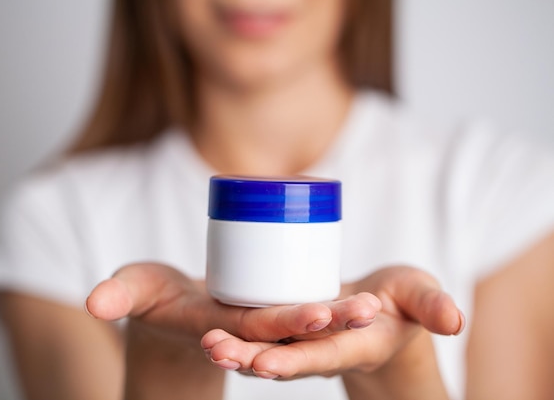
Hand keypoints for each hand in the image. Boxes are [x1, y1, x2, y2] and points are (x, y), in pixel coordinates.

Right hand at [85, 262, 381, 343]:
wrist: (170, 306)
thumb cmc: (148, 295)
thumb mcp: (133, 288)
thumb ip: (118, 293)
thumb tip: (93, 303)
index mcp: (218, 326)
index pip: (254, 328)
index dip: (282, 322)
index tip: (314, 314)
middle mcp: (245, 328)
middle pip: (289, 324)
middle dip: (325, 321)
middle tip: (365, 311)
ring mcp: (259, 318)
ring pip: (303, 317)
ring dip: (338, 315)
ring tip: (376, 307)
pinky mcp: (268, 306)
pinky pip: (301, 304)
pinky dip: (330, 303)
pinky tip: (366, 298)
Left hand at [201, 266, 463, 381]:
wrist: (382, 310)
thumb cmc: (403, 301)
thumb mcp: (419, 295)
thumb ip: (432, 305)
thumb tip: (455, 321)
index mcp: (354, 343)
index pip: (323, 355)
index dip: (296, 360)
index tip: (265, 364)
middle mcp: (322, 348)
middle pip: (284, 357)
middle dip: (251, 357)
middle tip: (216, 350)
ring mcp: (304, 339)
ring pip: (267, 347)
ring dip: (235, 348)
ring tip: (205, 342)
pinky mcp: (291, 325)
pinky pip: (263, 331)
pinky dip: (238, 331)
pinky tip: (209, 325)